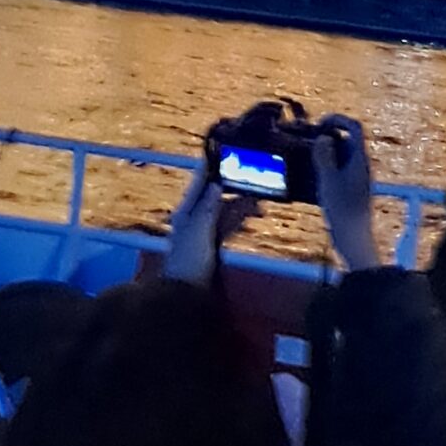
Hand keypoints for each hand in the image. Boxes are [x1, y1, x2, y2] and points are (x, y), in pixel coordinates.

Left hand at [165, 170, 257, 286]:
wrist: (185, 292)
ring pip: (225, 210)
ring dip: (241, 204)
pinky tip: (253, 216)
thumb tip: (216, 183)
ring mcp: (204, 231)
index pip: (200, 183)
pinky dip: (241, 219)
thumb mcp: (198, 231)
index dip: (211, 167)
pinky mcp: (213, 244)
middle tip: (254, 178)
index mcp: (187, 211)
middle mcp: (194, 217)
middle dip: (234, 187)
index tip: (226, 152)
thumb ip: (208, 207)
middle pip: (215, 195)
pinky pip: (229, 225)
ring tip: (260, 200)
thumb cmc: (189, 260)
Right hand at [311, 117, 379, 271]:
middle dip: (329, 135)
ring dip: (327, 151)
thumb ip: (325, 156)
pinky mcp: (353, 188)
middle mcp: (362, 165)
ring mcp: (359, 177)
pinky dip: (328, 166)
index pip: (354, 127)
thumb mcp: (328, 180)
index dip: (337, 119)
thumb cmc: (342, 210)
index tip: (319, 123)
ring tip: (307, 157)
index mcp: (360, 159)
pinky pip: (341, 168)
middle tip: (309, 139)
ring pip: (343, 154)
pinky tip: (313, 176)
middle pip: (348, 139)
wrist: (353, 238)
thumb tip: (324, 137)